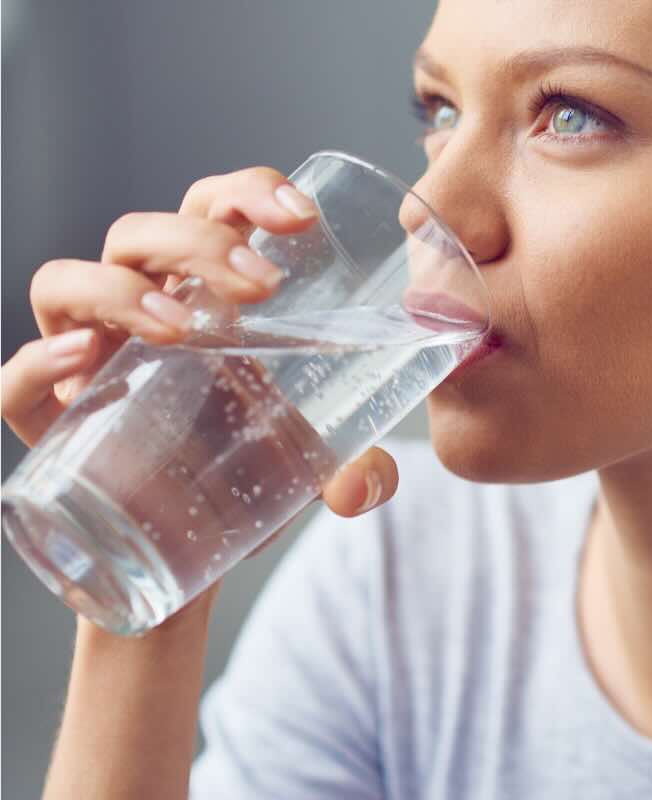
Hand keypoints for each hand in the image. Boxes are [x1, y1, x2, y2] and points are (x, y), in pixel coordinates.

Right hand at [1, 167, 399, 556]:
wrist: (188, 555)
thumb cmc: (247, 477)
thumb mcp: (313, 464)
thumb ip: (359, 470)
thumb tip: (363, 487)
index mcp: (206, 295)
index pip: (213, 210)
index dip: (248, 194)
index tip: (302, 217)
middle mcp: (138, 310)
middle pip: (143, 235)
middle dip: (200, 241)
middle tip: (263, 287)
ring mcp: (85, 361)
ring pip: (66, 284)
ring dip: (120, 291)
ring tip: (180, 329)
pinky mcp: (47, 421)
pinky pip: (16, 380)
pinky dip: (37, 366)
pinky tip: (84, 363)